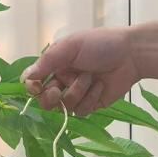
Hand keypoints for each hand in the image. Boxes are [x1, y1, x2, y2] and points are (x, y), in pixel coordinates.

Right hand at [20, 23, 157, 116]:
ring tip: (91, 78)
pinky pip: (81, 112)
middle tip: (59, 91)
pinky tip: (100, 87)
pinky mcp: (91, 105)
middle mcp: (64, 81)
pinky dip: (90, 99)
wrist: (131, 55)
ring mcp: (77, 95)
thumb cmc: (101, 44)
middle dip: (52, 97)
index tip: (37, 88)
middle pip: (46, 101)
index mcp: (56, 65)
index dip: (33, 88)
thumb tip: (27, 77)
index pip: (35, 82)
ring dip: (77, 93)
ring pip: (65, 107)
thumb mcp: (71, 46)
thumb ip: (48, 61)